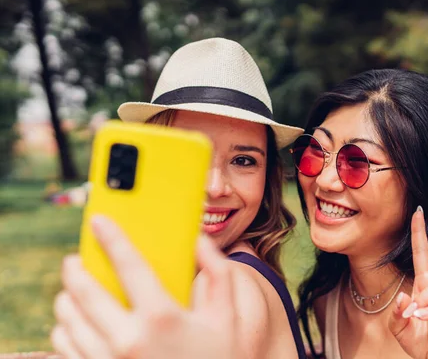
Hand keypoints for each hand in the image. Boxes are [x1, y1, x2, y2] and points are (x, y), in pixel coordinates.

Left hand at [51, 215, 239, 358]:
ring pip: (67, 320)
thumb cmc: (217, 356)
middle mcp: (128, 340)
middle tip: (75, 260)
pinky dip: (65, 331)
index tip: (99, 220)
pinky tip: (78, 324)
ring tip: (77, 292)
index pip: (129, 265)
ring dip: (68, 299)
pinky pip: (63, 348)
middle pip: (83, 291)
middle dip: (74, 268)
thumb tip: (197, 239)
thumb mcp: (226, 314)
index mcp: (161, 317)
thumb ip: (217, 270)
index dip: (112, 237)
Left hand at [389, 202, 427, 358]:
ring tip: (414, 313)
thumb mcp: (401, 327)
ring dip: (426, 296)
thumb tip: (404, 297)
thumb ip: (398, 312)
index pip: (424, 253)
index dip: (420, 232)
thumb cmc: (422, 344)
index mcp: (426, 284)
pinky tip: (421, 316)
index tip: (418, 210)